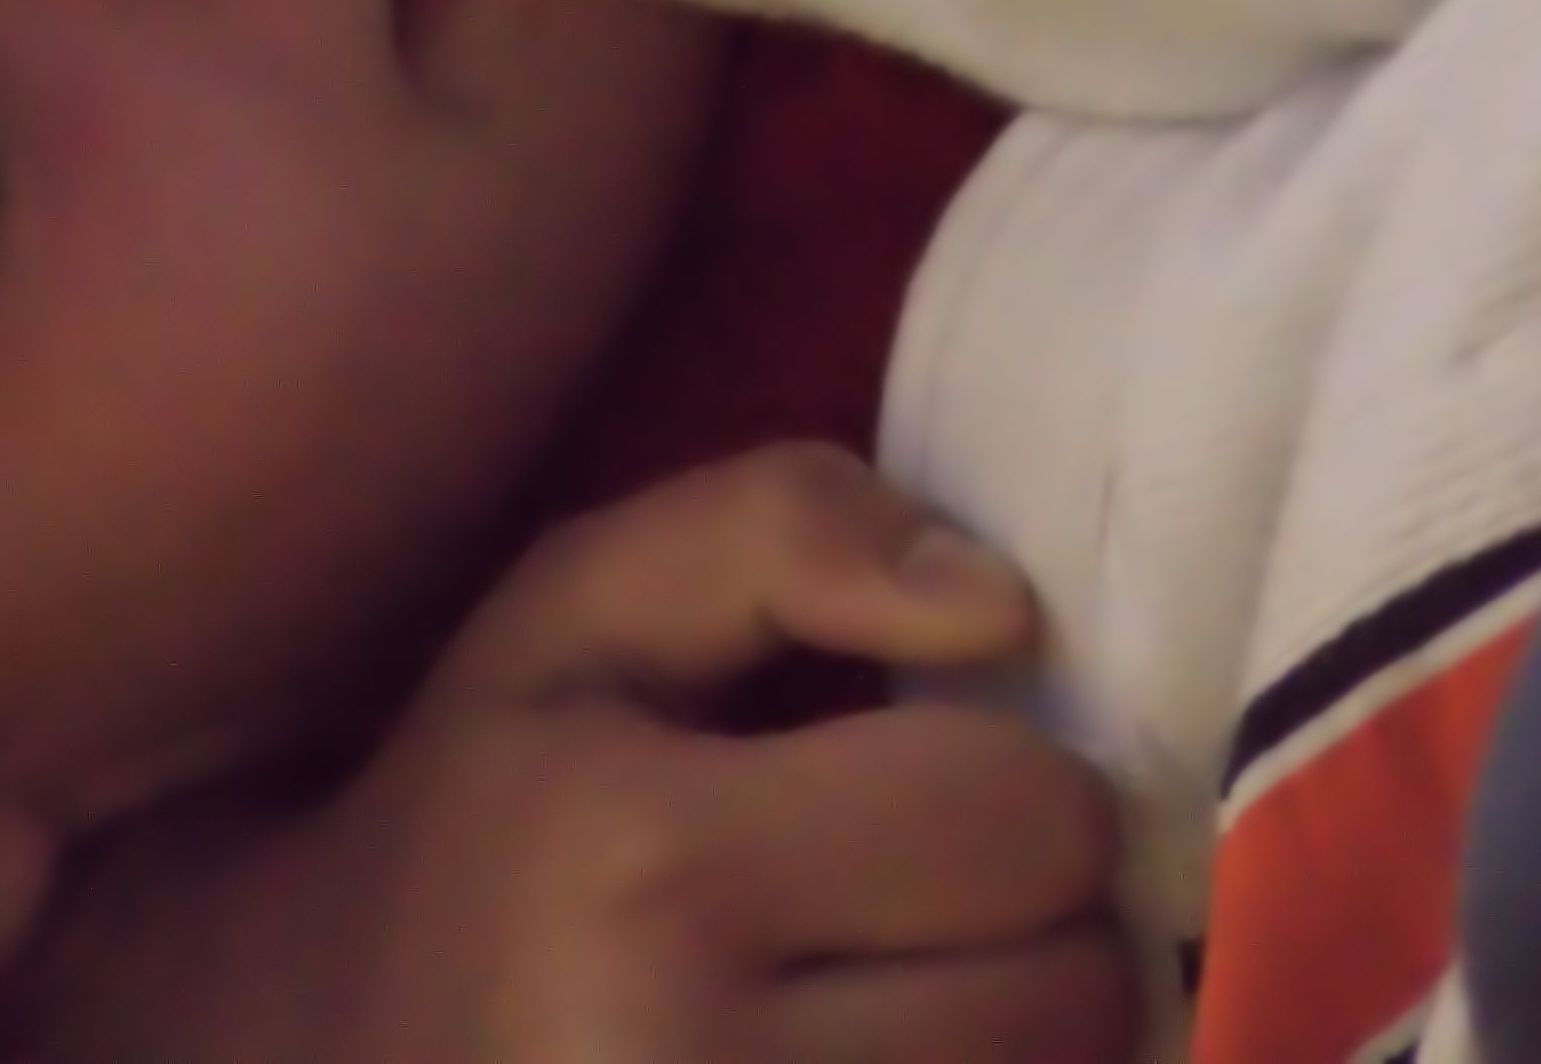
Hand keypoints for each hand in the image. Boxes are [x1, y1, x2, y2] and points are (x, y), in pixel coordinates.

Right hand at [13, 449, 1128, 1063]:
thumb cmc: (467, 830)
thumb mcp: (576, 617)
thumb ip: (785, 528)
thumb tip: (1005, 607)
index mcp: (645, 872)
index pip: (1029, 819)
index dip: (998, 784)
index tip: (904, 789)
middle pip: (1073, 987)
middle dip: (1025, 928)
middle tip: (900, 916)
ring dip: (1016, 1044)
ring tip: (883, 1008)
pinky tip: (868, 1061)